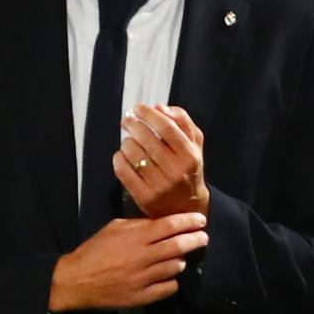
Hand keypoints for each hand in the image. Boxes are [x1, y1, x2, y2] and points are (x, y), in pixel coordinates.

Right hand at [48, 213, 208, 312]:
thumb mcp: (112, 229)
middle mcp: (142, 257)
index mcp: (134, 238)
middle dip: (195, 240)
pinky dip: (172, 280)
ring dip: (181, 260)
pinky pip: (169, 288)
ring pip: (175, 267)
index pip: (168, 226)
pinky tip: (168, 276)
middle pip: (177, 246)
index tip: (200, 220)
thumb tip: (159, 223)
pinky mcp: (142, 297)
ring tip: (181, 257)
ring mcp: (143, 279)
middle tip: (203, 237)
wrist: (76, 281)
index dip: (188, 221)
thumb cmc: (93, 251)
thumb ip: (137, 225)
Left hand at [114, 104, 209, 218]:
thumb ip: (182, 121)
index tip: (137, 108)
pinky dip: (118, 159)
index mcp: (190, 155)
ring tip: (129, 141)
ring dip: (126, 142)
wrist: (187, 207)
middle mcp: (176, 170)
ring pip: (133, 153)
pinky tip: (122, 155)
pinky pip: (123, 171)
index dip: (149, 114)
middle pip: (147, 138)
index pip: (166, 127)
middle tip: (127, 121)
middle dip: (133, 125)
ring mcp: (159, 185)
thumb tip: (160, 107)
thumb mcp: (195, 144)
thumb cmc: (188, 168)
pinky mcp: (144, 197)